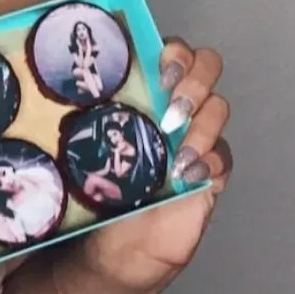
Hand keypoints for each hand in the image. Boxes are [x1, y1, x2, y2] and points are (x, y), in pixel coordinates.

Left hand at [81, 38, 232, 293]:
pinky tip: (184, 175)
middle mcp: (176, 104)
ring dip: (200, 126)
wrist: (118, 244)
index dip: (175, 54)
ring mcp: (198, 135)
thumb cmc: (100, 185)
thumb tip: (69, 75)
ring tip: (175, 151)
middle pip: (208, 65)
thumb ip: (91, 107)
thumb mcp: (89, 139)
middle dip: (194, 83)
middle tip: (170, 113)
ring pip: (219, 108)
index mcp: (147, 87)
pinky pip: (225, 155)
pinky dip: (208, 161)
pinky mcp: (212, 171)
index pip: (173, 49)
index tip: (159, 77)